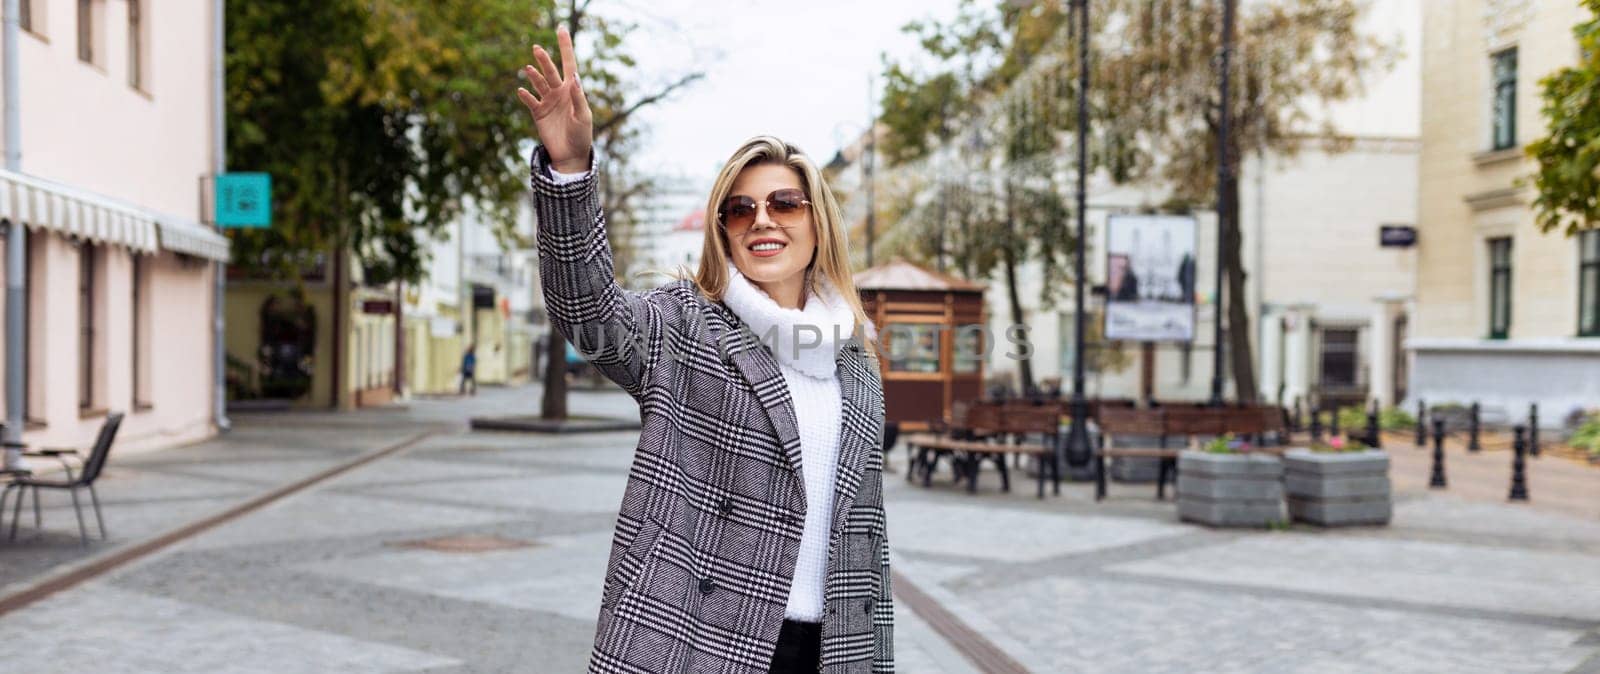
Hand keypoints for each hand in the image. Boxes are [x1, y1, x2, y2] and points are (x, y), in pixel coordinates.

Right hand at [517, 25, 593, 172]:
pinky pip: (530, 101)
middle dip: (544, 60)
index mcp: (573, 90)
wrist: (570, 155)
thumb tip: (575, 77)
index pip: (569, 63)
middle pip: (551, 71)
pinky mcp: (538, 113)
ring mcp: (548, 101)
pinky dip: (525, 95)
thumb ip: (579, 97)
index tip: (560, 28)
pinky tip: (521, 91)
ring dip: (533, 75)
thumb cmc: (582, 135)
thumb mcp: (583, 116)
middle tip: (537, 49)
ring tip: (528, 68)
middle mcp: (559, 92)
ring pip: (539, 83)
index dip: (565, 46)